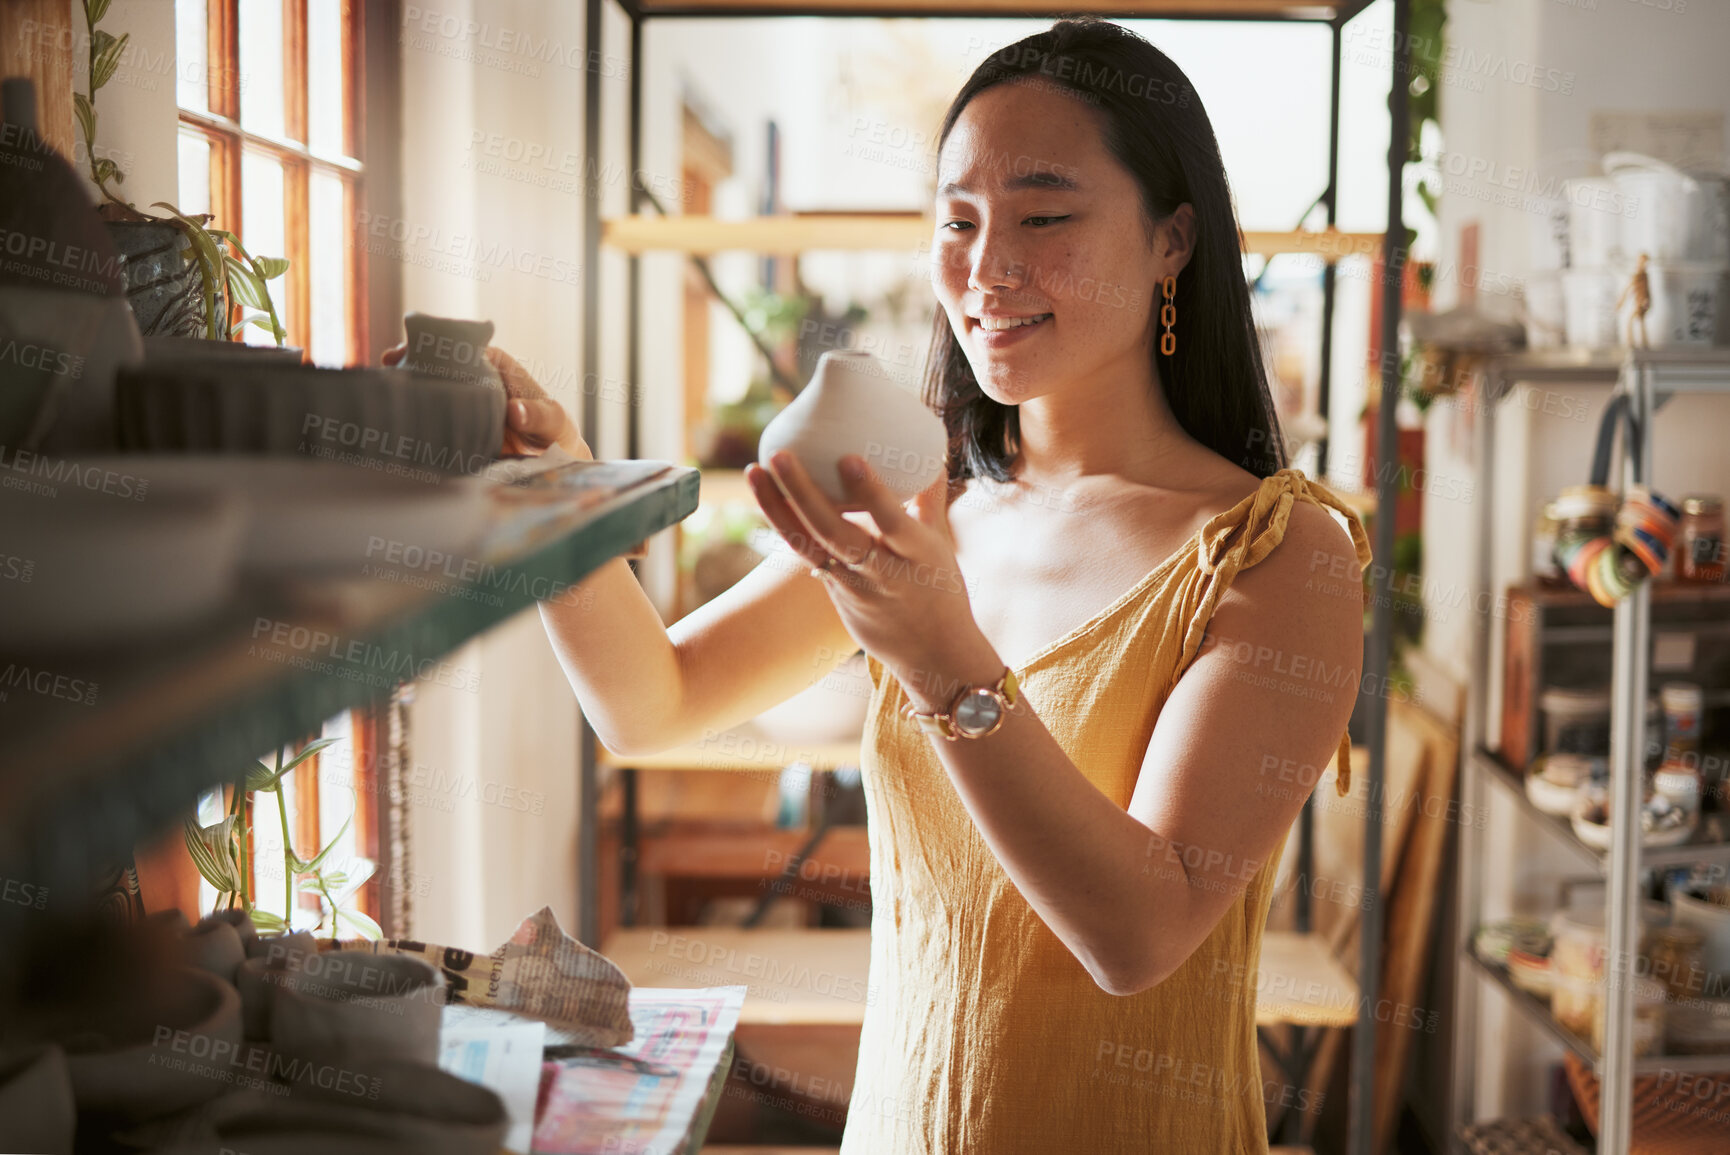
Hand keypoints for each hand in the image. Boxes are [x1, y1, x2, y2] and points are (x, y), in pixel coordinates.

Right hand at [382, 343, 588, 458]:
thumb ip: (538, 415)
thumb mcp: (553, 422)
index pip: (461, 347)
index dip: (435, 344)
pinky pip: (434, 418)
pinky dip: (416, 418)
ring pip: (432, 390)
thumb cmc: (555, 432)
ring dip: (409, 390)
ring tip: (384, 392)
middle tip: (388, 367)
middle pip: (438, 365)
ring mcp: (462, 403)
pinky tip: (396, 421)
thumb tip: (515, 411)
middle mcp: (474, 380)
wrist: (552, 461)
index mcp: (496, 366)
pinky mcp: (455, 426)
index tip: (412, 349)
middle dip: (410, 363)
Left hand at [746, 451, 997, 703]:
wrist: (932, 655)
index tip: (848, 458)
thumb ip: (929, 499)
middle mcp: (881, 572)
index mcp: (916, 555)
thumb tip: (928, 453)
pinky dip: (784, 526)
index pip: (892, 522)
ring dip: (778, 508)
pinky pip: (805, 556)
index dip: (869, 493)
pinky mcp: (834, 594)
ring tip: (754, 472)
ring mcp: (852, 587)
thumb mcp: (941, 546)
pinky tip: (764, 496)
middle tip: (779, 455)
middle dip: (803, 493)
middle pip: (835, 533)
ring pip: (809, 548)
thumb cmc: (942, 592)